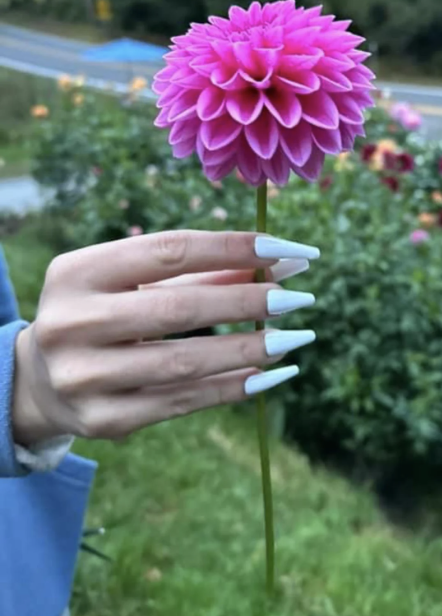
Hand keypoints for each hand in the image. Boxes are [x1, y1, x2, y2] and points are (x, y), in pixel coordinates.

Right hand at [13, 230, 317, 444]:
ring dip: (251, 348)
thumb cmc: (100, 314)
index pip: (170, 251)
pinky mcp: (104, 420)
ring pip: (186, 361)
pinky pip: (182, 402)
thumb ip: (199, 273)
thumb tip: (279, 264)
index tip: (289, 251)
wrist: (40, 380)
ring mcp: (84, 377)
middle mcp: (72, 323)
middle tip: (299, 297)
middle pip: (179, 308)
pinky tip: (270, 373)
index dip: (234, 248)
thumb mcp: (131, 284)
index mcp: (76, 272)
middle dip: (249, 300)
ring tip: (295, 336)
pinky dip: (233, 386)